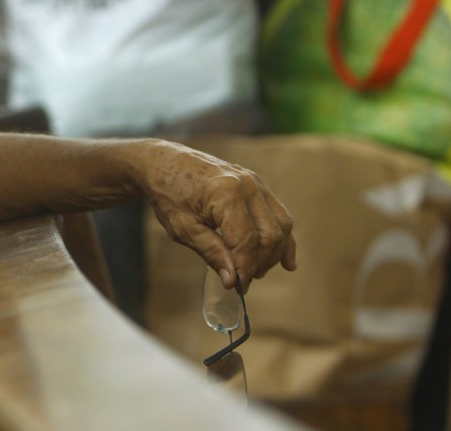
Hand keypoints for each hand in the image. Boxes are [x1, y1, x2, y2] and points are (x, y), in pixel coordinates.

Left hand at [138, 139, 295, 292]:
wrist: (164, 162)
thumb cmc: (168, 194)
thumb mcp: (183, 228)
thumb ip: (211, 252)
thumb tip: (233, 281)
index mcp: (225, 194)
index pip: (246, 241)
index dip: (245, 269)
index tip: (238, 289)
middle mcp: (247, 185)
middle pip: (269, 235)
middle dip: (259, 263)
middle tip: (242, 281)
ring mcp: (255, 182)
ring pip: (280, 226)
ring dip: (272, 254)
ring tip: (254, 271)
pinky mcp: (257, 184)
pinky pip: (279, 214)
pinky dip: (284, 238)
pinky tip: (287, 262)